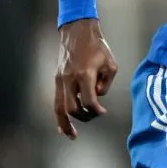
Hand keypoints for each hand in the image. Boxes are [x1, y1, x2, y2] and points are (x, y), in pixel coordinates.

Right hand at [52, 18, 117, 138]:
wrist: (77, 32)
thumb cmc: (97, 47)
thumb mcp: (110, 64)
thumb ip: (105, 84)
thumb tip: (97, 97)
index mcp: (84, 74)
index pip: (88, 101)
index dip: (96, 111)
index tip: (103, 112)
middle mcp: (69, 79)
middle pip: (72, 108)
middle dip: (84, 117)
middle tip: (94, 116)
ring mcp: (60, 80)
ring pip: (58, 108)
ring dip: (65, 123)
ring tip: (72, 135)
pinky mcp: (57, 80)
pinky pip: (56, 101)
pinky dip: (59, 115)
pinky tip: (62, 126)